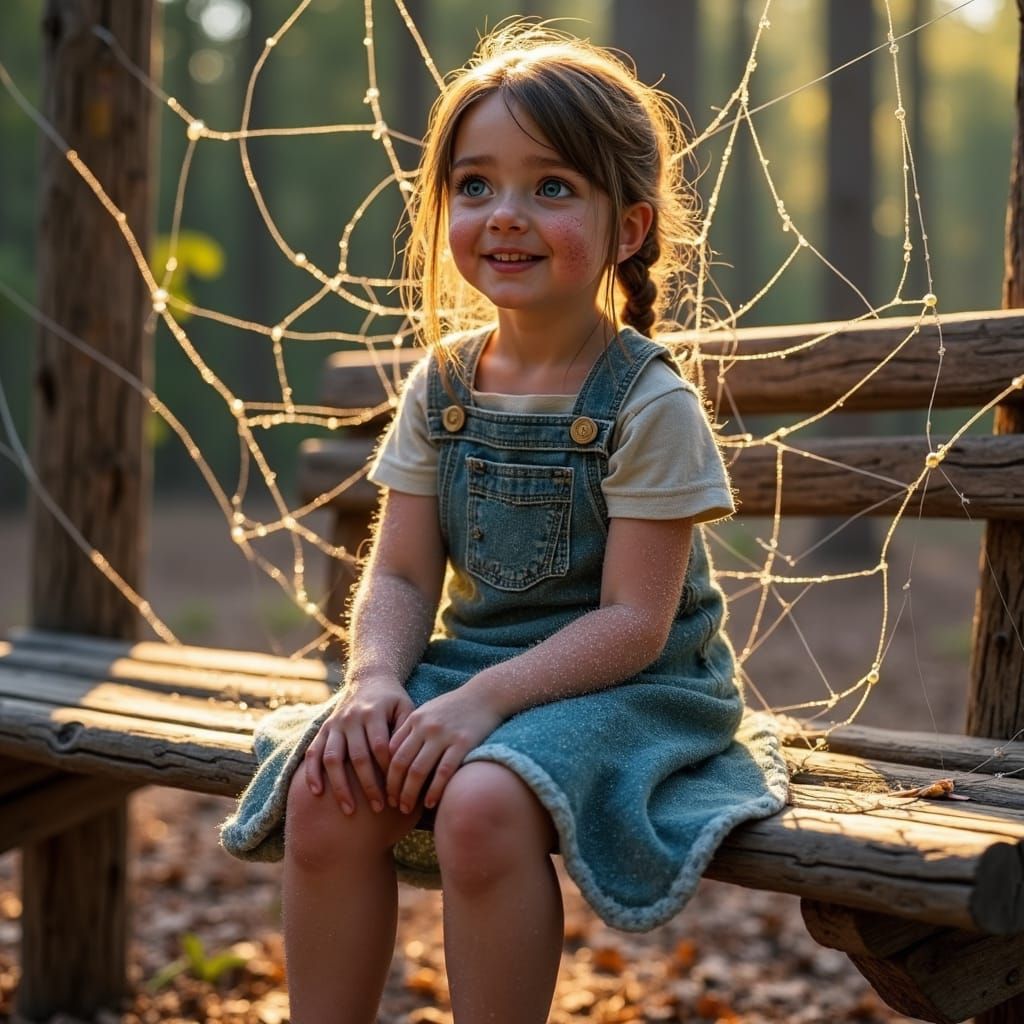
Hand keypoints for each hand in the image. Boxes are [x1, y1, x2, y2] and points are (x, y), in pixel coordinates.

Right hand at [304, 676, 413, 814]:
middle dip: (369, 785)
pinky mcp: (323, 730)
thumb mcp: (406, 708)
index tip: (398, 793)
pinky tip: (316, 793)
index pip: (380, 747)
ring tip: (349, 810)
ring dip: (340, 786)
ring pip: (333, 758)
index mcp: (374, 713)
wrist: (369, 679)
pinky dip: (312, 772)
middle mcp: (352, 718)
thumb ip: (406, 732)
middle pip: (358, 757)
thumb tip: (409, 764)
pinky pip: (313, 752)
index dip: (388, 771)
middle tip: (379, 808)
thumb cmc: (393, 700)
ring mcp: (335, 725)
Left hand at [386, 684, 502, 813]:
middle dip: (393, 788)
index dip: (385, 773)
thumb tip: (392, 757)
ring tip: (406, 809)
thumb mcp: (428, 711)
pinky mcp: (463, 743)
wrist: (486, 694)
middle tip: (392, 804)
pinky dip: (434, 790)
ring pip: (418, 771)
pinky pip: (443, 772)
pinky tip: (429, 803)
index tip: (385, 789)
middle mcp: (425, 727)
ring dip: (409, 794)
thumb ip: (410, 730)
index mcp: (414, 719)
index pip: (390, 751)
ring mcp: (444, 735)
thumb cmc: (454, 706)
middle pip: (400, 763)